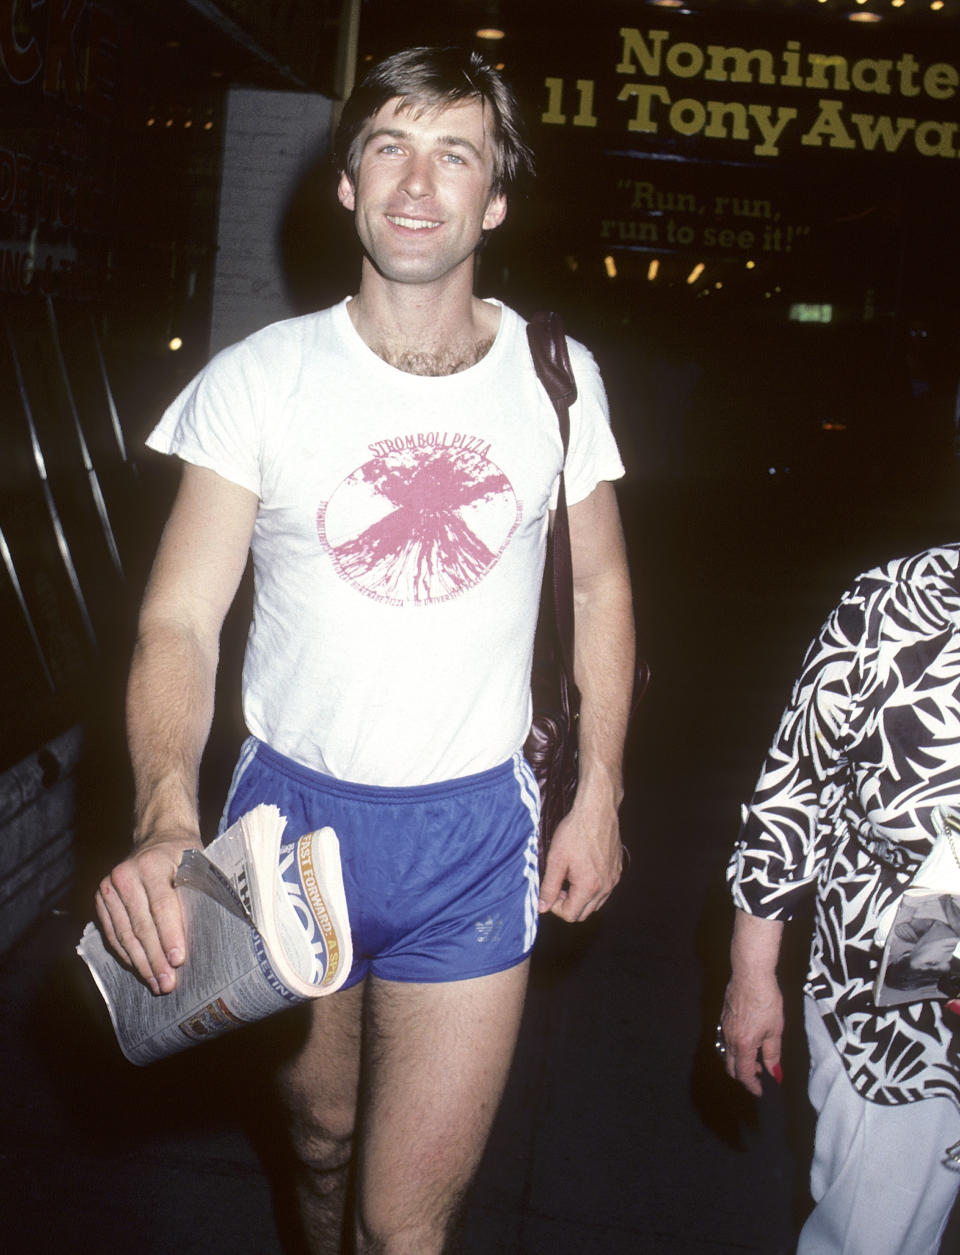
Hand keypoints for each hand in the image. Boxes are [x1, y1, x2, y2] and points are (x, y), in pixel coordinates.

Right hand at [95, 828, 200, 994]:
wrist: (159, 836)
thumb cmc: (185, 854)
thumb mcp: (197, 864)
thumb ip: (200, 892)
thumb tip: (214, 932)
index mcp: (153, 864)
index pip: (162, 906)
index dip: (170, 935)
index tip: (178, 960)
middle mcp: (126, 875)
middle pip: (141, 925)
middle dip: (155, 959)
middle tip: (168, 983)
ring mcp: (109, 887)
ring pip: (125, 934)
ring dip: (141, 963)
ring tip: (157, 984)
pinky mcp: (102, 899)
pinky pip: (113, 934)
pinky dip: (127, 954)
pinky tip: (140, 970)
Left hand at [537, 799, 622, 921]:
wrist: (597, 811)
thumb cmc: (575, 832)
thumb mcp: (556, 860)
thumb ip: (549, 887)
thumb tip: (542, 907)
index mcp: (589, 887)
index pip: (570, 915)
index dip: (555, 907)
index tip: (549, 891)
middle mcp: (605, 887)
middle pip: (584, 913)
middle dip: (568, 905)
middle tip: (557, 886)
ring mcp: (614, 879)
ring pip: (596, 904)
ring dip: (580, 898)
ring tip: (569, 878)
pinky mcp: (617, 870)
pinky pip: (604, 890)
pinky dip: (592, 889)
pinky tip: (582, 871)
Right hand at [720, 973, 783, 1095]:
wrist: (750, 975)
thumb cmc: (765, 1000)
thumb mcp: (775, 1030)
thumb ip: (773, 1054)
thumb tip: (774, 1073)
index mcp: (743, 1045)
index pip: (744, 1074)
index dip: (752, 1085)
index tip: (760, 1091)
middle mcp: (729, 1038)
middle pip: (731, 1066)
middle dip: (744, 1075)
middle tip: (759, 1075)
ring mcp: (724, 1027)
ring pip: (728, 1053)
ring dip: (740, 1061)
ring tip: (756, 1057)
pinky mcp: (723, 1017)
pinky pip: (726, 1039)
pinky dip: (735, 1047)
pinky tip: (748, 1039)